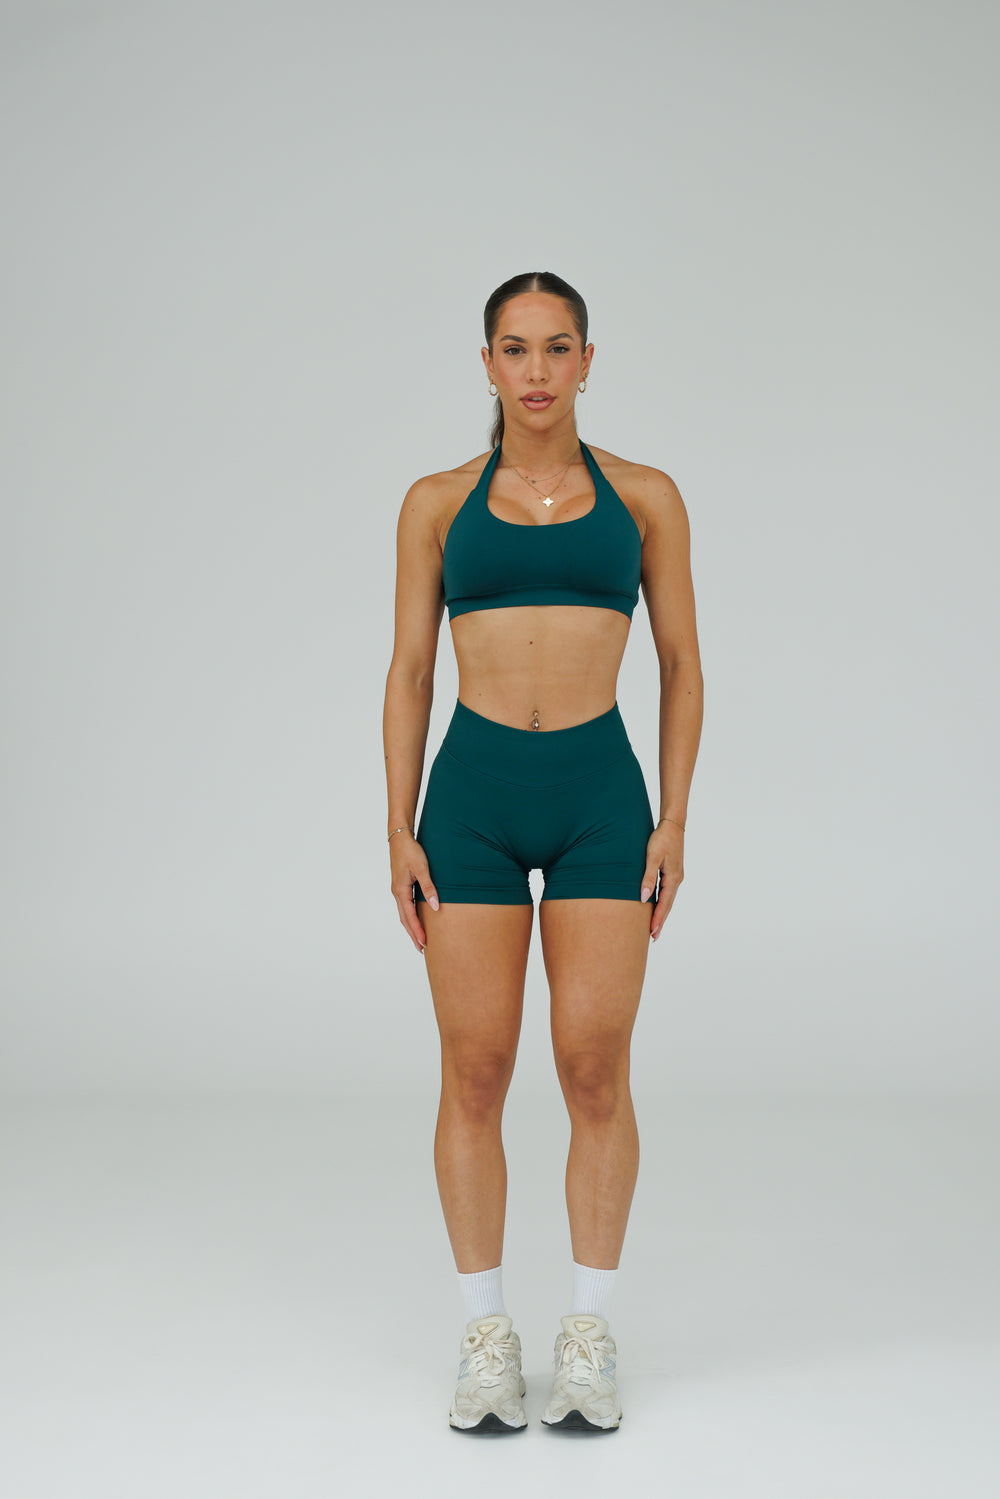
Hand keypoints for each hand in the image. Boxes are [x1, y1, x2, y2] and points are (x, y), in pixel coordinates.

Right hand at [389, 832, 439, 953]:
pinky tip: (416, 920)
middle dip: (413, 934)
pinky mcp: (401, 886)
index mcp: (401, 890)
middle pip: (404, 919)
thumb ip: (429, 888)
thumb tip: (435, 907)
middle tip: (421, 949)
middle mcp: (397, 892)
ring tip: (419, 939)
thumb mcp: (422, 868)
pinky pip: (405, 906)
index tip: (424, 943)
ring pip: (404, 914)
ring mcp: (398, 889)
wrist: (400, 837)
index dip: (417, 930)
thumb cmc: (411, 851)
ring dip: (411, 927)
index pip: (409, 916)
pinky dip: (410, 917)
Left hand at [640, 822, 683, 940]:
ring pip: (668, 899)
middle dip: (661, 921)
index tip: (652, 932)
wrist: (672, 825)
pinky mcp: (673, 872)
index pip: (664, 904)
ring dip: (662, 913)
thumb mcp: (652, 857)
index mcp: (673, 878)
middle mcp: (676, 880)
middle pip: (668, 905)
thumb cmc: (661, 839)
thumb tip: (644, 898)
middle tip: (654, 937)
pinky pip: (667, 892)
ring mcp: (676, 876)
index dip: (658, 918)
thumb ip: (647, 877)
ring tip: (655, 927)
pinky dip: (663, 903)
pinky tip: (657, 906)